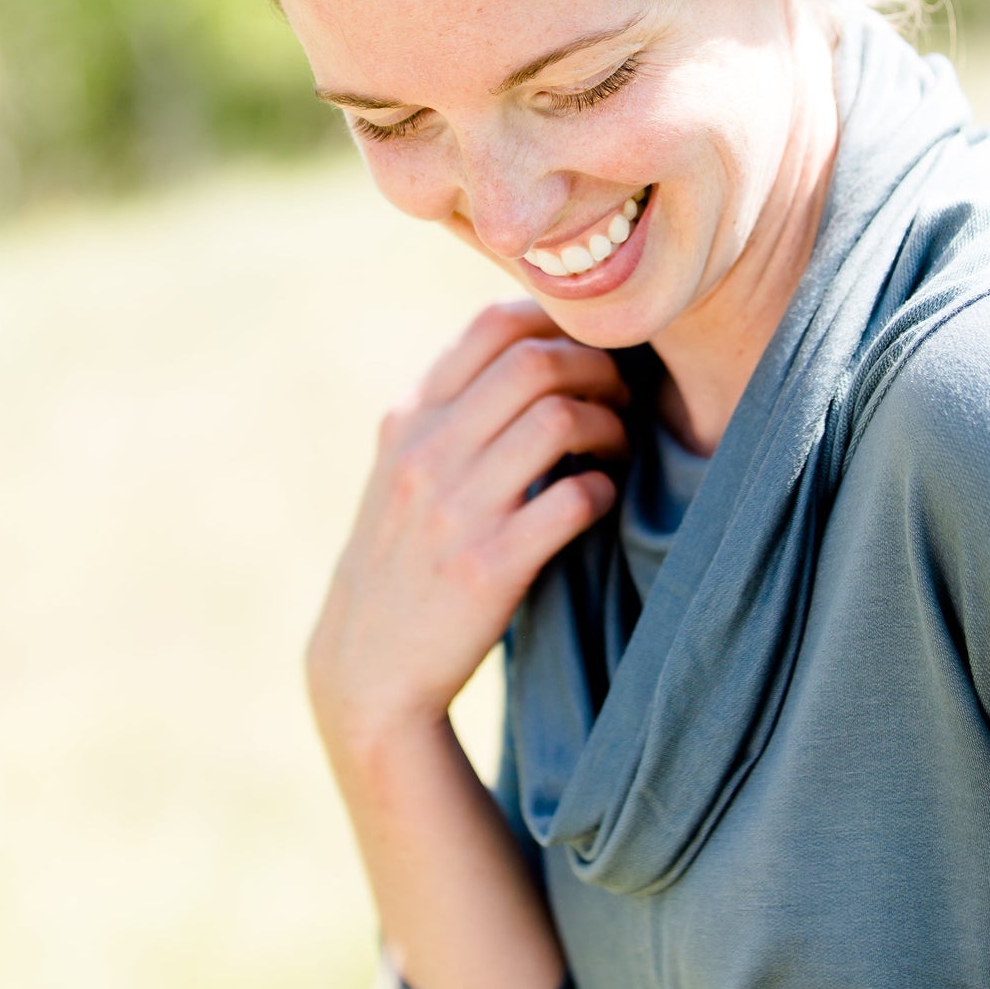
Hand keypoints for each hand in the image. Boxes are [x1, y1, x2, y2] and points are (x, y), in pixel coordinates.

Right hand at [306, 299, 627, 785]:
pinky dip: (604, 489)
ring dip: (609, 425)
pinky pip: (574, 499)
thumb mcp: (403, 467)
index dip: (558, 320)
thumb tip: (532, 345)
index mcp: (410, 419)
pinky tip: (602, 498)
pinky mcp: (490, 566)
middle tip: (621, 394)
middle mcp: (427, 453)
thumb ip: (451, 409)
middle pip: (536, 362)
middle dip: (597, 368)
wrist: (369, 668)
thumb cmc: (404, 556)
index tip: (591, 343)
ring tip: (618, 444)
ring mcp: (457, 509)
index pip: (491, 326)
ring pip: (559, 420)